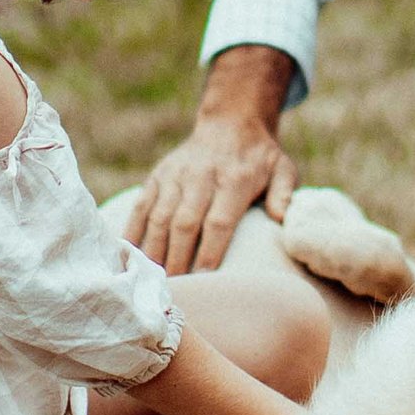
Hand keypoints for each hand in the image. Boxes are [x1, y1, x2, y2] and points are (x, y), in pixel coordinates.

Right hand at [129, 55, 297, 275]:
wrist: (230, 122)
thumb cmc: (260, 158)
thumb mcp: (283, 169)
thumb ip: (285, 194)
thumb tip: (282, 218)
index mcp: (233, 179)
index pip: (219, 221)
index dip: (210, 251)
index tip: (204, 279)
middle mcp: (200, 177)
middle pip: (184, 223)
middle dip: (178, 259)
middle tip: (175, 292)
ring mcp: (175, 177)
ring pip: (159, 217)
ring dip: (154, 252)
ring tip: (153, 283)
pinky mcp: (157, 177)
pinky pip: (140, 208)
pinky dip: (132, 233)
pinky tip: (129, 260)